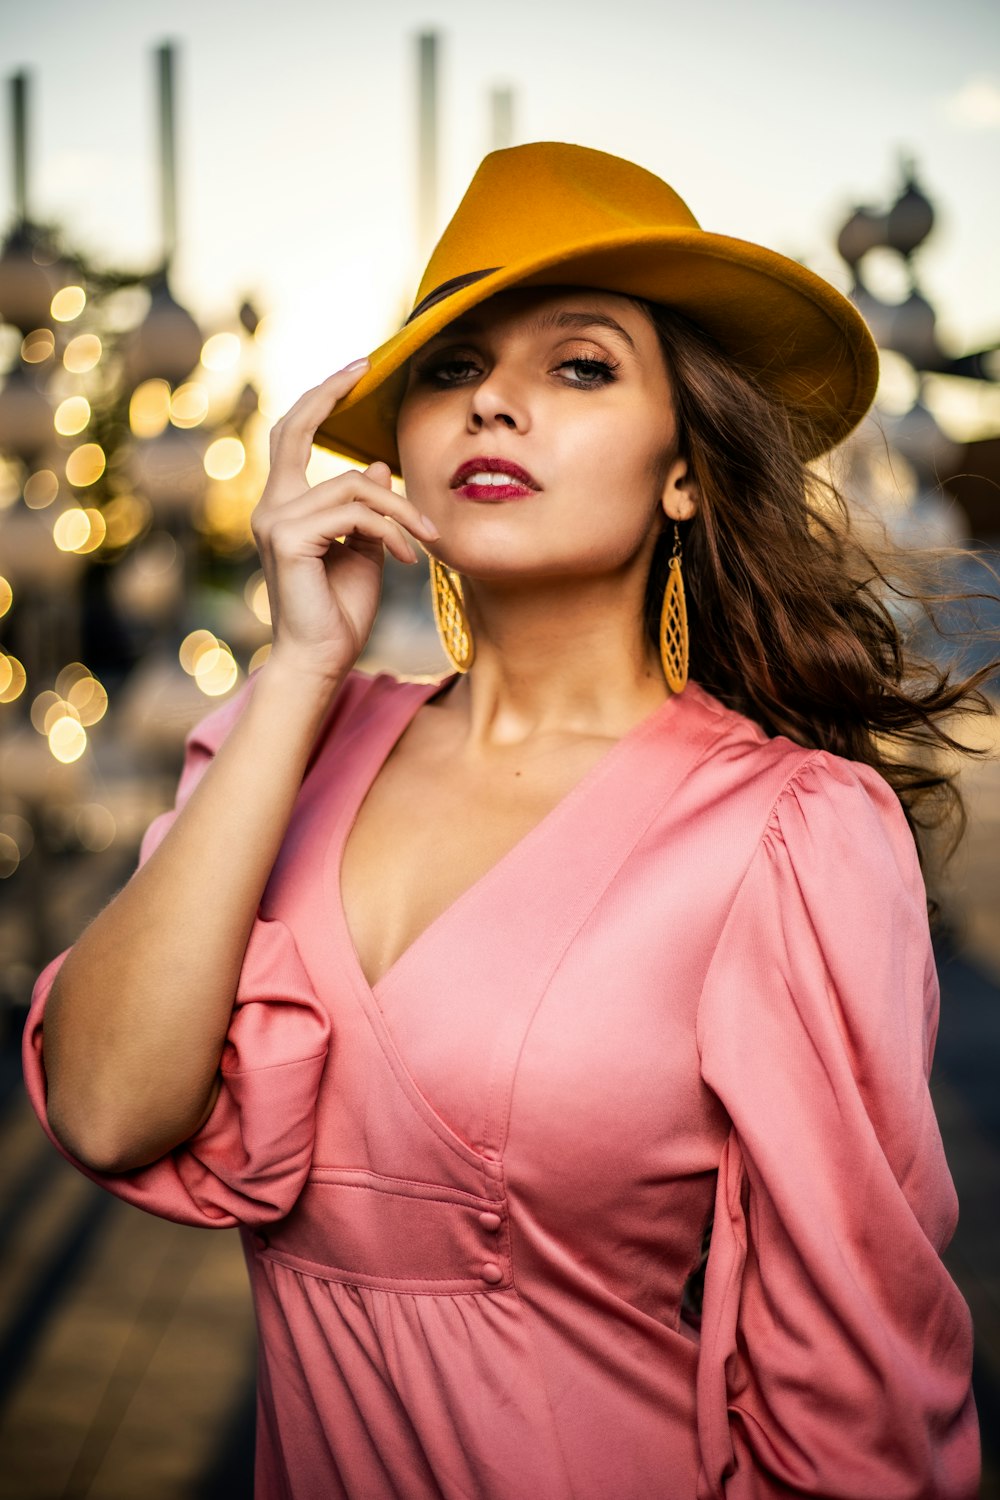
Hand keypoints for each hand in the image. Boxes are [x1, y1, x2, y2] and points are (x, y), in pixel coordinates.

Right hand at [251, 359, 439, 688]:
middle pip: (295, 428)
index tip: (356, 369)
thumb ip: (365, 508)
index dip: (320, 397)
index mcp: (284, 505)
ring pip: (354, 486)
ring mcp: (275, 520)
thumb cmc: (340, 612)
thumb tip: (375, 464)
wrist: (321, 660)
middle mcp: (271, 506)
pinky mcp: (290, 538)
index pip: (293, 435)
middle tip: (366, 369)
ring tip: (427, 540)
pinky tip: (409, 560)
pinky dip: (391, 533)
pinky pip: (355, 514)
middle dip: (328, 392)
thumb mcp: (363, 549)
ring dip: (401, 511)